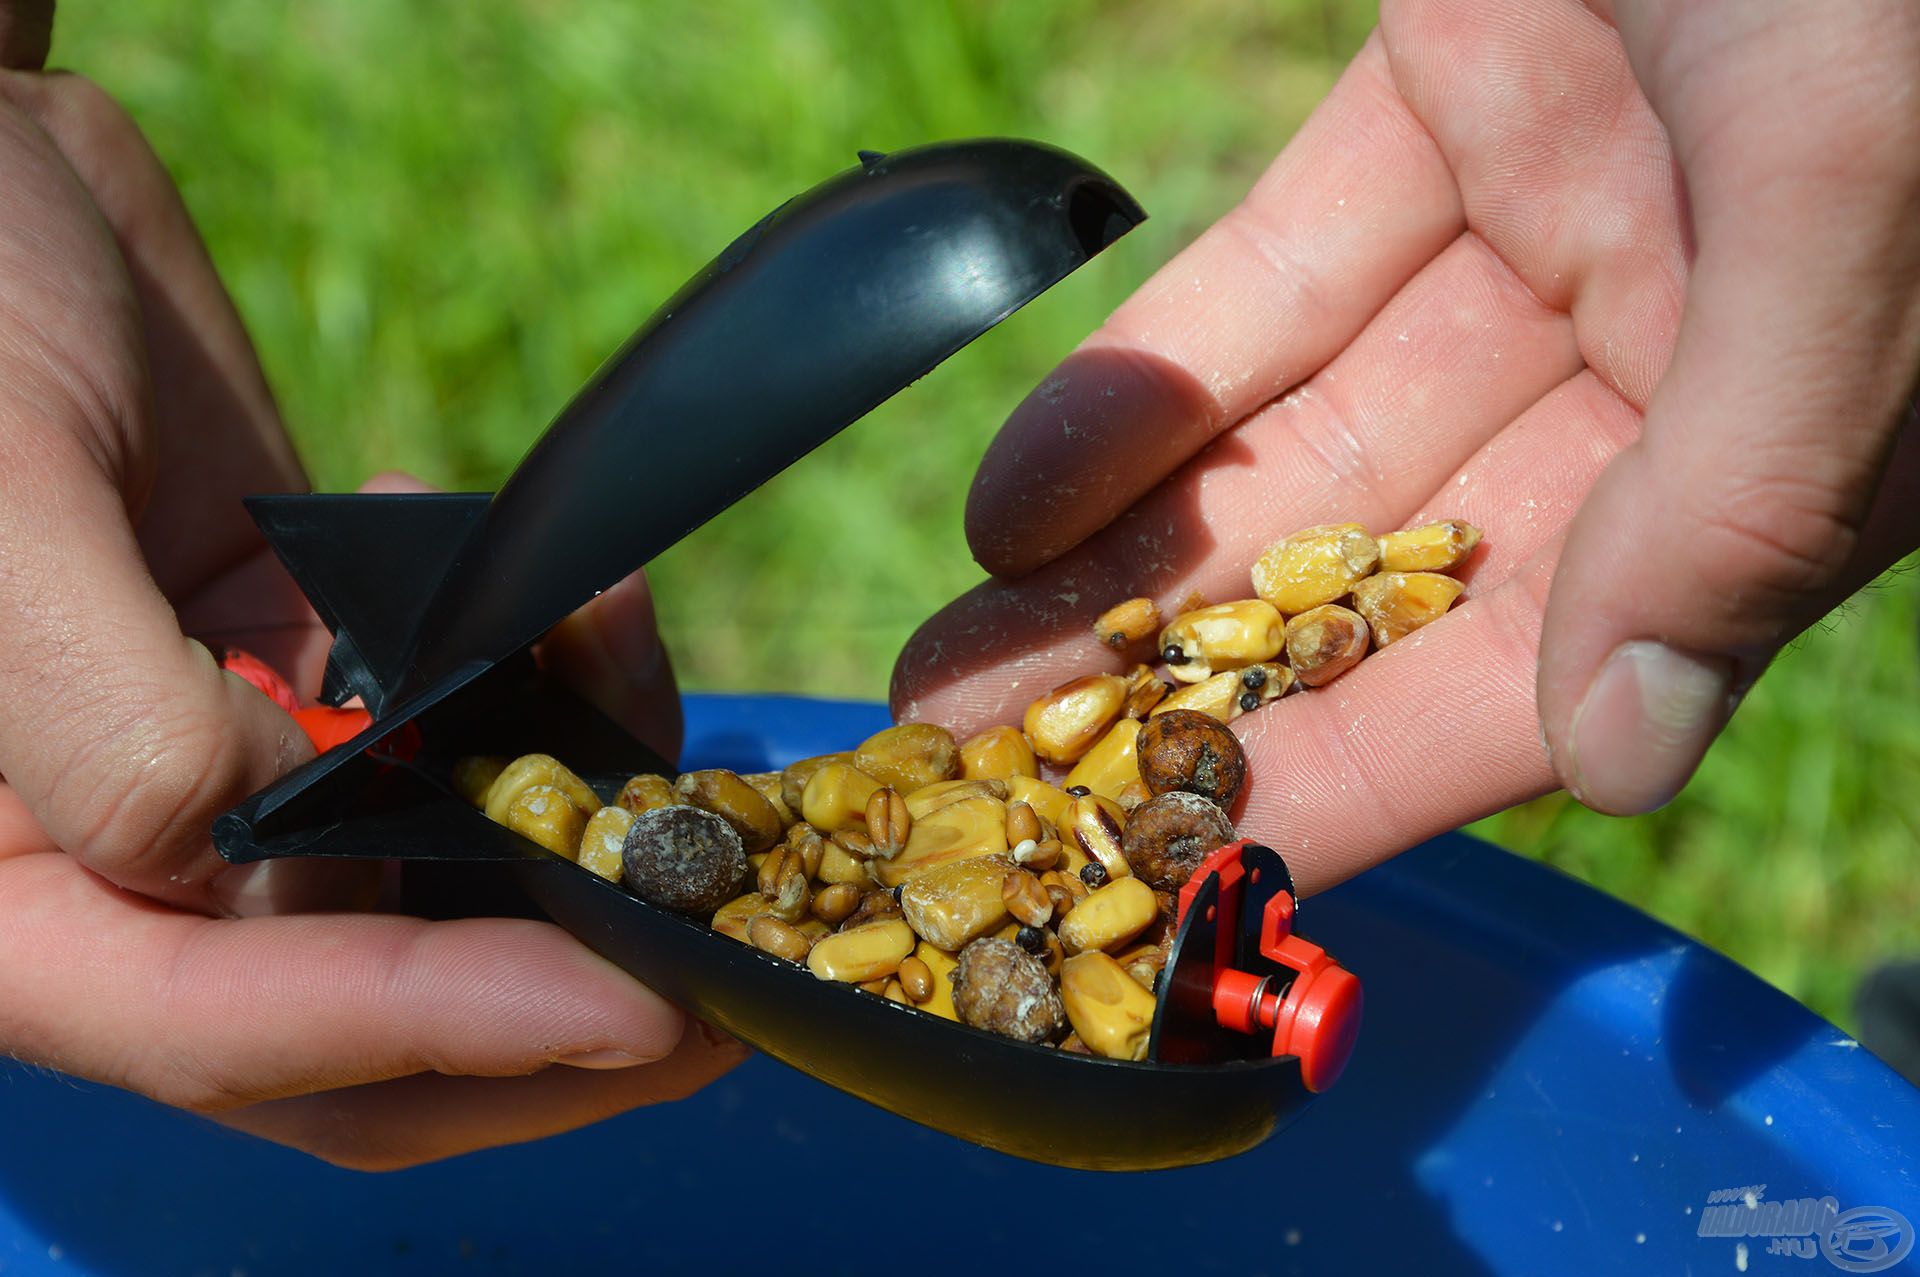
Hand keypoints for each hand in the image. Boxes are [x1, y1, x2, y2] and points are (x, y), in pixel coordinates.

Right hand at [0, 14, 740, 1167]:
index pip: (237, 1029)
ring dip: (582, 825)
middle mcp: (120, 873)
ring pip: (444, 891)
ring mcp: (235, 777)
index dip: (445, 1030)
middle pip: (366, 1030)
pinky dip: (549, 696)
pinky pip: (461, 743)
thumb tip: (287, 829)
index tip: (636, 1011)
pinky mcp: (309, 683)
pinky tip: (575, 602)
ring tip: (631, 673)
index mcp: (1, 901)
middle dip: (558, 1017)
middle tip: (737, 972)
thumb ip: (111, 723)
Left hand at [893, 0, 1919, 893]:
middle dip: (1182, 698)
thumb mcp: (1855, 205)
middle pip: (1375, 581)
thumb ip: (1749, 483)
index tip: (1170, 890)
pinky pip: (1279, 277)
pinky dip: (1152, 380)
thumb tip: (1621, 755)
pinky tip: (1022, 497)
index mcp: (1778, 444)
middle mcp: (1658, 364)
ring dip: (1125, 569)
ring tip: (956, 676)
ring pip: (1303, 446)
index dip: (1342, 791)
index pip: (1526, 680)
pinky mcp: (1454, 100)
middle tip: (992, 794)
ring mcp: (1544, 230)